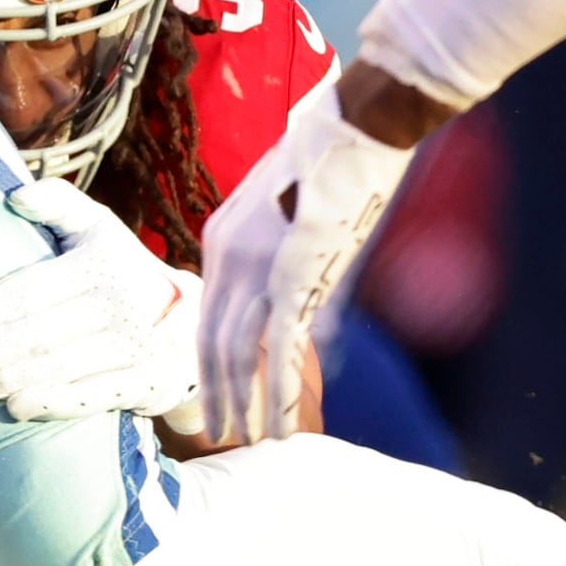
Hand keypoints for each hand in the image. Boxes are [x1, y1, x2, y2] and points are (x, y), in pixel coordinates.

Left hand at [0, 179, 201, 422]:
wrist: (195, 321)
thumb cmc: (123, 271)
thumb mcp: (98, 229)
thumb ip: (58, 204)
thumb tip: (15, 196)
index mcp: (100, 263)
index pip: (31, 289)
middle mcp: (120, 303)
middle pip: (38, 332)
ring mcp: (136, 345)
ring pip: (57, 366)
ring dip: (6, 379)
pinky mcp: (148, 381)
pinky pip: (91, 395)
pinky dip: (51, 402)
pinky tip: (14, 407)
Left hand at [196, 92, 411, 443]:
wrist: (357, 124)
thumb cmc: (330, 154)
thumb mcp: (288, 204)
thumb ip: (280, 250)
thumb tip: (295, 294)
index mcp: (222, 238)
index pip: (207, 314)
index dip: (208, 360)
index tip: (211, 393)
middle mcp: (228, 257)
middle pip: (213, 342)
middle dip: (215, 394)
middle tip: (214, 433)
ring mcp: (258, 269)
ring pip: (239, 355)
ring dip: (245, 403)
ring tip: (248, 440)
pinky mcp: (294, 279)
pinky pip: (280, 351)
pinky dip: (281, 394)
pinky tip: (283, 424)